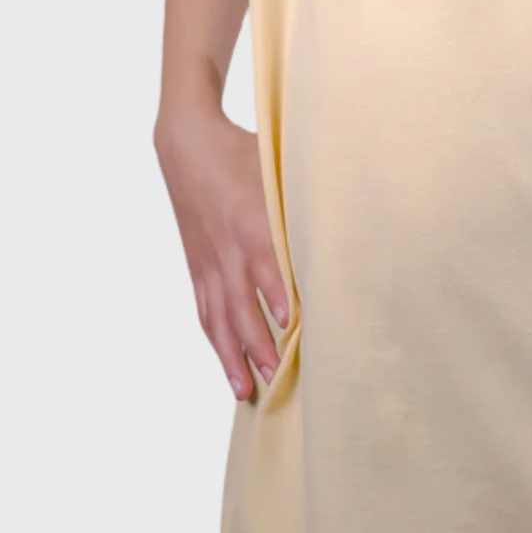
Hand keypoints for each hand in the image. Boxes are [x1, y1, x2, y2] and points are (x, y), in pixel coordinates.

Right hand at [152, 102, 291, 400]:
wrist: (186, 141)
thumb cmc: (241, 152)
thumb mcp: (277, 167)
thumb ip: (305, 198)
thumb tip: (345, 222)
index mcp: (251, 221)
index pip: (267, 266)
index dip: (278, 295)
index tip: (293, 324)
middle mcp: (227, 248)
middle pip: (242, 305)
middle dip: (258, 345)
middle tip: (278, 379)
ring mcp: (208, 260)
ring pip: (220, 317)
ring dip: (233, 355)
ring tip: (246, 391)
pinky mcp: (197, 265)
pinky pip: (205, 310)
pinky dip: (215, 341)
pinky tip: (226, 363)